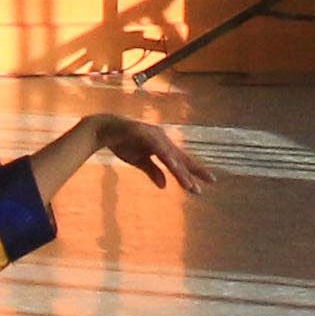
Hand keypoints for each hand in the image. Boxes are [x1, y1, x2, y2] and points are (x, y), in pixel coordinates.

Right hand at [92, 116, 221, 194]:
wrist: (103, 129)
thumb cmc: (122, 143)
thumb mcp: (139, 161)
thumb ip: (153, 171)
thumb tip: (164, 186)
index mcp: (163, 146)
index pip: (182, 161)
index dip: (195, 171)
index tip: (210, 182)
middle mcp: (162, 139)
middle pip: (181, 158)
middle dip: (195, 171)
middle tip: (211, 181)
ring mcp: (154, 135)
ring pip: (171, 155)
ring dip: (180, 170)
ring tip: (190, 185)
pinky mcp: (144, 133)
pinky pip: (157, 147)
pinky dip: (166, 156)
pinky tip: (173, 165)